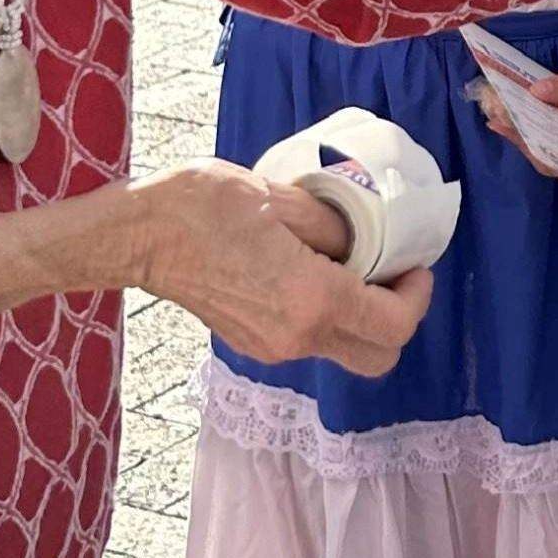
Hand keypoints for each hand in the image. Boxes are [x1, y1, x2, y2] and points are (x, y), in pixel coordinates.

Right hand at [130, 158, 433, 376]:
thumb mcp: (285, 200)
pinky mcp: (255, 345)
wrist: (140, 235)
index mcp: (313, 300)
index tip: (413, 265)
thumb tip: (367, 245)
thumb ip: (339, 229)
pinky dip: (329, 319)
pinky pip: (312, 342)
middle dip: (398, 320)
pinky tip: (312, 276)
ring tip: (350, 269)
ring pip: (345, 351)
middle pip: (379, 358)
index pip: (395, 324)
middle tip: (393, 277)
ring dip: (362, 319)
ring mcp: (274, 348)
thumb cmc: (204, 206)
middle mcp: (298, 336)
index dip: (417, 296)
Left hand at [478, 58, 557, 178]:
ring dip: (525, 134)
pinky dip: (531, 122)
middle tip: (504, 125)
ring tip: (498, 118)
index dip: (552, 162)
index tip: (529, 142)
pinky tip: (508, 112)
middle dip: (530, 145)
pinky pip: (550, 131)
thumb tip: (535, 92)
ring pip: (550, 148)